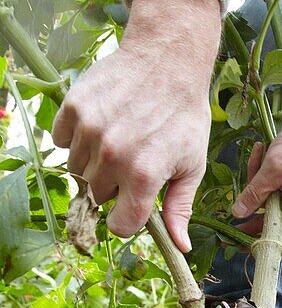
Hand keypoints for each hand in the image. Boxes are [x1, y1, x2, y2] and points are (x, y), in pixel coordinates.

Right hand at [52, 0, 220, 252]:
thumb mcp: (192, 165)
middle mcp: (113, 155)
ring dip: (94, 163)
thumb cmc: (185, 116)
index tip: (134, 205)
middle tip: (133, 161)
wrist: (167, 60)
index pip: (120, 225)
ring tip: (119, 140)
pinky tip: (102, 124)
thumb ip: (180, 208)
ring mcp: (90, 130)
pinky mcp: (74, 108)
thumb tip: (181, 247)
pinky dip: (77, 138)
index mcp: (144, 175)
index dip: (128, 218)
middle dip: (114, 187)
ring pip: (78, 170)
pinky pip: (62, 141)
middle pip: (99, 196)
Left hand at [231, 80, 281, 230]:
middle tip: (251, 166)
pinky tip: (265, 154)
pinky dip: (268, 177)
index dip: (246, 234)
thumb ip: (254, 192)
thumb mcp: (275, 167)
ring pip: (269, 201)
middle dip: (252, 195)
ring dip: (259, 180)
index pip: (267, 237)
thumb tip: (237, 214)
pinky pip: (277, 192)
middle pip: (265, 217)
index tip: (226, 232)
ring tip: (260, 152)